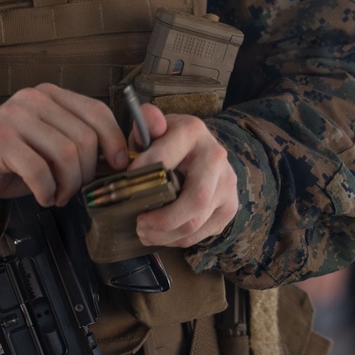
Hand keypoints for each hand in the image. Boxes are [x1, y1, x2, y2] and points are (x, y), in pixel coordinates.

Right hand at [0, 83, 128, 208]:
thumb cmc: (12, 160)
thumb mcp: (50, 146)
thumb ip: (80, 144)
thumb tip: (119, 160)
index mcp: (50, 95)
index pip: (96, 111)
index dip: (114, 141)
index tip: (118, 166)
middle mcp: (33, 99)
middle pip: (84, 138)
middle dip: (86, 173)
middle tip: (74, 190)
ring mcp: (15, 117)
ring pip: (66, 155)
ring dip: (68, 186)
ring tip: (58, 196)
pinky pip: (39, 171)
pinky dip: (47, 191)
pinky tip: (43, 197)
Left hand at [132, 105, 238, 248]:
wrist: (203, 150)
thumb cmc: (171, 142)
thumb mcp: (156, 128)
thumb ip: (147, 123)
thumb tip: (147, 115)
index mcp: (193, 132)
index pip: (164, 158)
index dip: (142, 176)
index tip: (125, 187)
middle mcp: (216, 157)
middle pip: (195, 200)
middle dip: (163, 219)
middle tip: (139, 223)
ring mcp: (227, 184)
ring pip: (197, 222)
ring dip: (166, 234)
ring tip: (144, 231)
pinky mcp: (229, 207)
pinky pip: (202, 233)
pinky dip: (178, 239)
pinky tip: (162, 234)